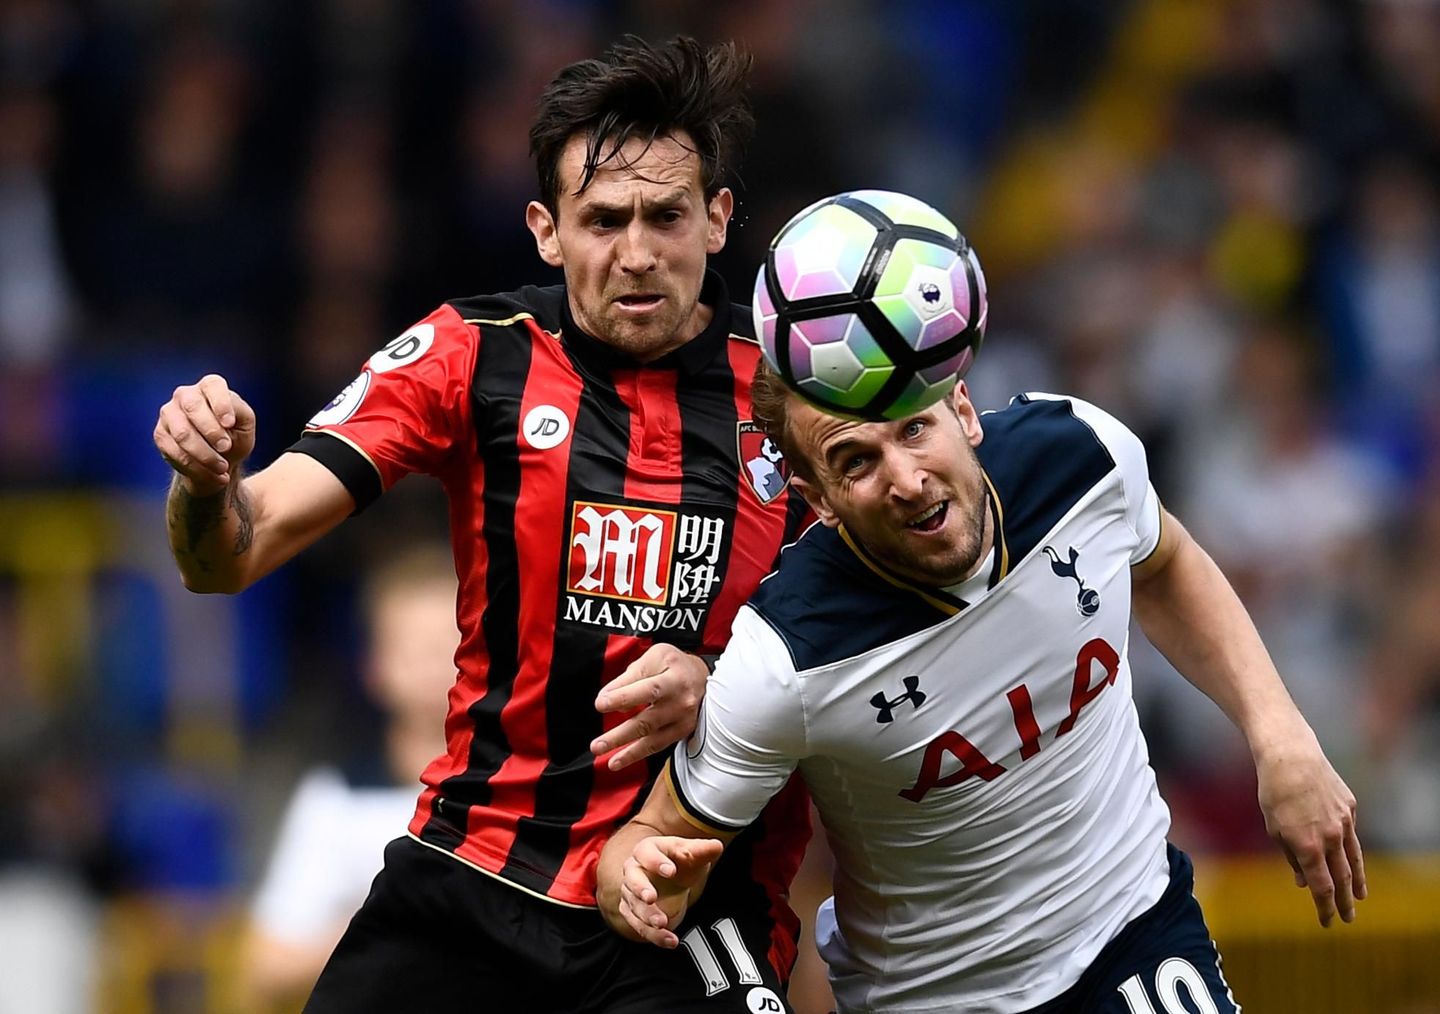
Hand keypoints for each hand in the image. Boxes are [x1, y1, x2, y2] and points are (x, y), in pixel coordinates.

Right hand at [154, 375, 256, 495]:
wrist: (218, 459)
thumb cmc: (234, 434)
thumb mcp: (245, 424)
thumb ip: (239, 414)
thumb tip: (224, 422)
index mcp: (210, 386)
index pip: (213, 386)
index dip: (221, 404)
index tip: (230, 424)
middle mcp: (185, 395)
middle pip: (193, 407)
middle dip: (211, 431)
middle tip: (227, 448)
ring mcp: (169, 413)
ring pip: (183, 433)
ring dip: (205, 454)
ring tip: (223, 468)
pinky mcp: (160, 434)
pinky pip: (175, 452)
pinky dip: (196, 467)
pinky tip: (214, 475)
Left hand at [592, 644, 707, 769]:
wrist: (703, 677)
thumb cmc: (675, 665)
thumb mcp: (654, 658)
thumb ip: (630, 676)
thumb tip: (606, 696)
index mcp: (674, 679)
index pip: (647, 690)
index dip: (623, 697)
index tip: (600, 704)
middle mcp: (681, 702)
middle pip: (648, 721)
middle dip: (619, 735)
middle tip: (597, 744)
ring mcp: (683, 721)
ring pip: (651, 739)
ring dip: (625, 751)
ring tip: (601, 754)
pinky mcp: (681, 732)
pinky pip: (656, 747)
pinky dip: (635, 755)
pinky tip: (617, 761)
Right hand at [617, 835, 723, 947]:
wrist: (674, 879)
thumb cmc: (679, 862)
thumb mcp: (692, 854)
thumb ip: (702, 850)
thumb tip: (717, 846)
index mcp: (647, 850)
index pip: (646, 852)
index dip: (656, 861)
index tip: (670, 870)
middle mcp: (634, 871)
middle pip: (632, 879)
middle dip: (641, 889)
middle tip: (651, 898)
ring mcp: (632, 893)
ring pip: (634, 906)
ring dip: (647, 916)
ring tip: (662, 923)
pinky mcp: (633, 913)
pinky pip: (640, 926)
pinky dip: (654, 935)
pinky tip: (670, 940)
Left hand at [1256, 737, 1365, 926]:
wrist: (1291, 757)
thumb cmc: (1274, 792)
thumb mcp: (1274, 827)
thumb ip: (1290, 857)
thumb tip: (1302, 882)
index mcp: (1308, 846)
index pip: (1321, 887)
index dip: (1324, 908)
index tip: (1326, 923)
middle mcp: (1330, 837)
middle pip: (1342, 878)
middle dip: (1344, 902)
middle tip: (1348, 919)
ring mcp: (1344, 822)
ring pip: (1354, 858)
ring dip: (1357, 881)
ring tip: (1359, 896)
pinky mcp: (1350, 808)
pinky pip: (1350, 833)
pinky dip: (1349, 848)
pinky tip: (1348, 857)